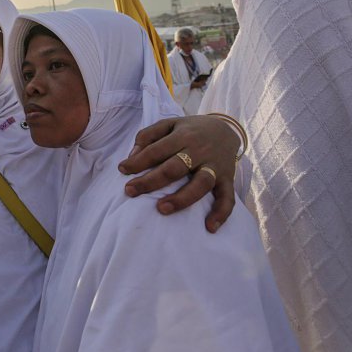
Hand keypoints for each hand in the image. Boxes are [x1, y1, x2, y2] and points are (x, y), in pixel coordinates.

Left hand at [117, 115, 239, 232]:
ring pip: (201, 184)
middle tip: (130, 191)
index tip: (122, 170)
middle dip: (150, 181)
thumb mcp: (169, 124)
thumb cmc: (190, 130)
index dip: (138, 161)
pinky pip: (228, 198)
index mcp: (183, 136)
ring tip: (161, 209)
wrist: (226, 128)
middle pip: (174, 168)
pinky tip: (209, 227)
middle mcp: (200, 150)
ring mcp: (215, 166)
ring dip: (182, 198)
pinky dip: (221, 213)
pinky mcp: (228, 179)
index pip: (156, 150)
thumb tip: (133, 155)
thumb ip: (148, 135)